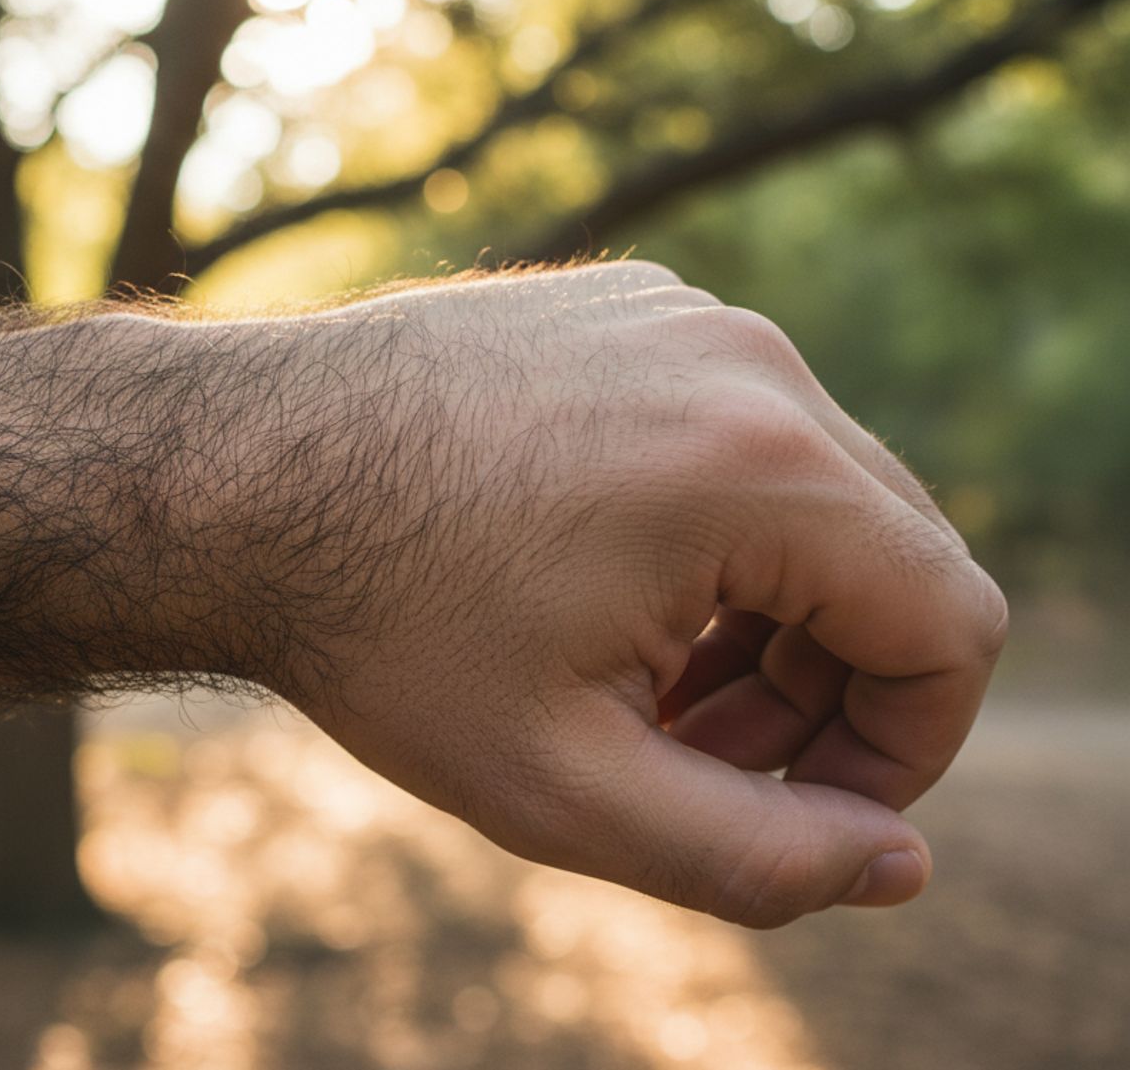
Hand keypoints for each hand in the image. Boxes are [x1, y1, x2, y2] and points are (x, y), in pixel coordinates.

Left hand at [255, 262, 1006, 927]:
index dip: (898, 751)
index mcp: (757, 466)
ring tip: (638, 689)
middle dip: (822, 688)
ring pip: (815, 493)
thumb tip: (893, 862)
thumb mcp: (557, 785)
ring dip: (764, 612)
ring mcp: (681, 315)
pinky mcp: (624, 304)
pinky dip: (709, 529)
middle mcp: (742, 359)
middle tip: (691, 758)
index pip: (946, 629)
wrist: (220, 475)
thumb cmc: (370, 627)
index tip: (795, 810)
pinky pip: (734, 431)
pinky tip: (594, 590)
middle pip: (888, 555)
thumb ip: (750, 857)